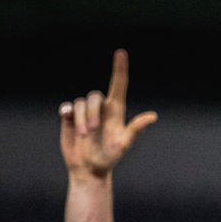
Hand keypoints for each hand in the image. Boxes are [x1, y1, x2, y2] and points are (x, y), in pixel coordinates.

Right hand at [60, 50, 156, 178]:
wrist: (89, 168)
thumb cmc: (110, 156)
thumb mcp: (124, 144)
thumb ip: (135, 129)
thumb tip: (153, 116)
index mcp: (116, 111)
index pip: (119, 85)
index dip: (120, 68)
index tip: (121, 53)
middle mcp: (101, 108)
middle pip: (94, 96)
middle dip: (91, 112)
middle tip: (91, 131)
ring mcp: (85, 112)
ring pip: (80, 103)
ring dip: (81, 117)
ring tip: (83, 134)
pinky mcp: (71, 118)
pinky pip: (67, 106)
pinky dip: (67, 110)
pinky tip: (67, 117)